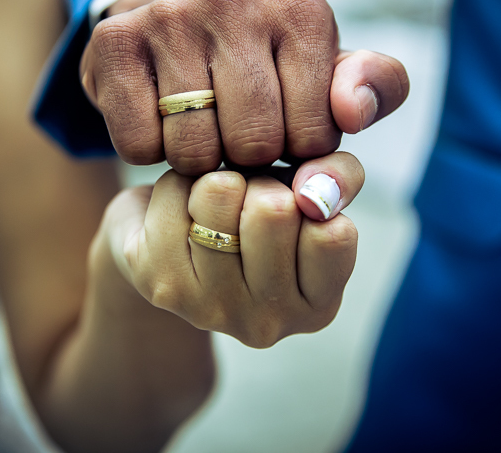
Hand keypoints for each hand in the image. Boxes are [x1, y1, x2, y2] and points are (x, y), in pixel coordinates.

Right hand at [80, 0, 408, 174]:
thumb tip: (351, 112)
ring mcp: (169, 15)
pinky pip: (137, 144)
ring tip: (200, 126)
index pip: (313, 134)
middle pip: (252, 142)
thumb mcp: (328, 76)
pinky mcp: (114, 41)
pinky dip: (148, 151)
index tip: (282, 126)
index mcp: (302, 9)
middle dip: (246, 158)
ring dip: (197, 160)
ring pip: (192, 149)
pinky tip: (158, 120)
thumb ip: (373, 90)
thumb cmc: (264, 68)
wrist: (176, 30)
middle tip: (235, 132)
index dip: (296, 151)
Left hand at [98, 151, 363, 347]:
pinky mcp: (160, 284)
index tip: (291, 203)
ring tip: (215, 204)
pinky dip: (178, 182)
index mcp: (317, 306)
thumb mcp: (315, 188)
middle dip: (258, 183)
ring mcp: (209, 310)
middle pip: (271, 211)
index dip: (307, 197)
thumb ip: (340, 178)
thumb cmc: (262, 209)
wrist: (179, 235)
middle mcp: (266, 323)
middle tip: (248, 199)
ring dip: (216, 180)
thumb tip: (312, 192)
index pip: (330, 236)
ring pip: (218, 194)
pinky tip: (181, 209)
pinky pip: (174, 193)